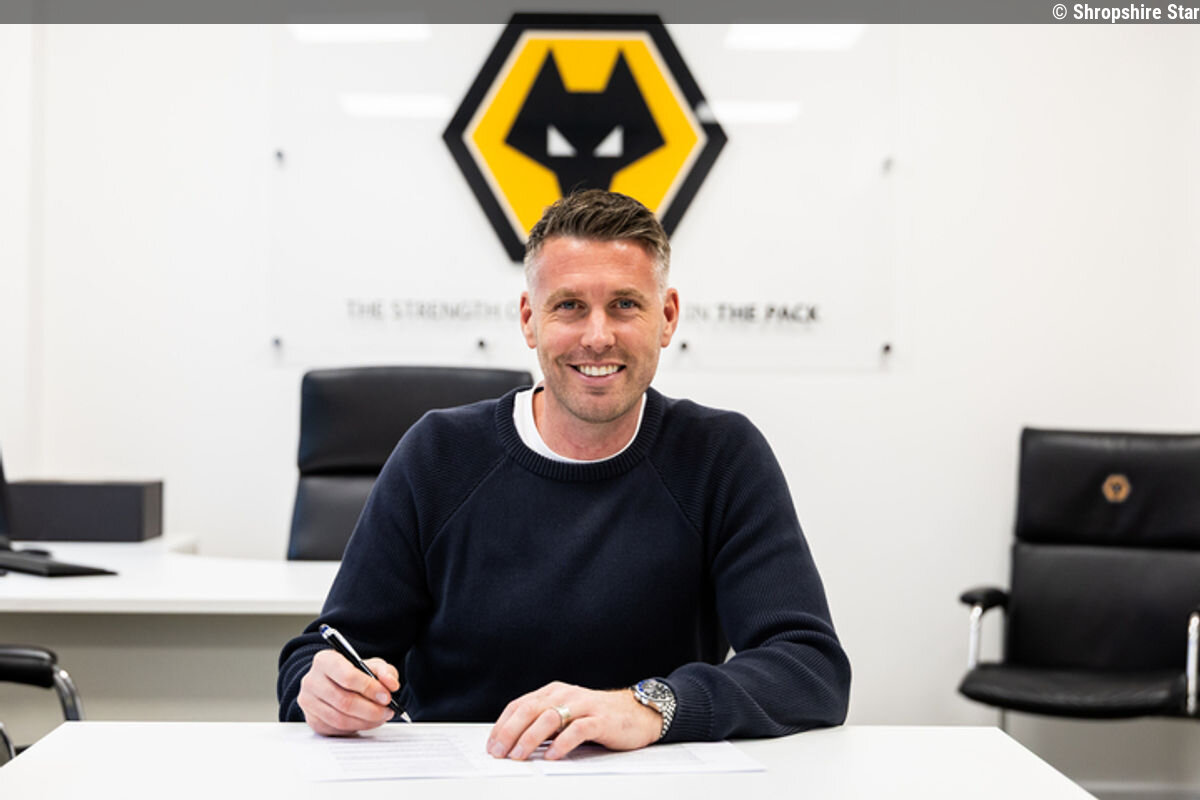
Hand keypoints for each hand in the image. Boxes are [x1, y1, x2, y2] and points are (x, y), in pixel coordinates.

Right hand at [297, 649, 399, 735]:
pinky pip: (336, 729)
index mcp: (325, 660)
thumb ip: (385, 671)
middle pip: (344, 701)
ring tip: (381, 717)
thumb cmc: (353, 672)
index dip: (369, 688)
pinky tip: (367, 721)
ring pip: (340, 719)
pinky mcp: (312, 720)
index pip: (347, 676)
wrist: (334, 682)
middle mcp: (312, 680)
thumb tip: (392, 685)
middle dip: (371, 709)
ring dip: (366, 721)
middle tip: (387, 711)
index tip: (387, 696)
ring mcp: (309, 702)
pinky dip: (356, 727)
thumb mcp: (371, 665)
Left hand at [487, 681, 661, 760]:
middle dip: (510, 732)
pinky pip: (578, 729)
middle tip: (499, 752)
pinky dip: (562, 743)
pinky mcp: (600, 719)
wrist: (636, 713)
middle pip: (530, 710)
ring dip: (530, 738)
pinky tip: (553, 755)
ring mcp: (583, 706)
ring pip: (550, 717)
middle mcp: (565, 694)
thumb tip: (513, 743)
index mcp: (553, 692)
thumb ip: (543, 723)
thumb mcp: (565, 714)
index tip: (491, 745)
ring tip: (519, 755)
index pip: (519, 705)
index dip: (502, 725)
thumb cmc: (597, 716)